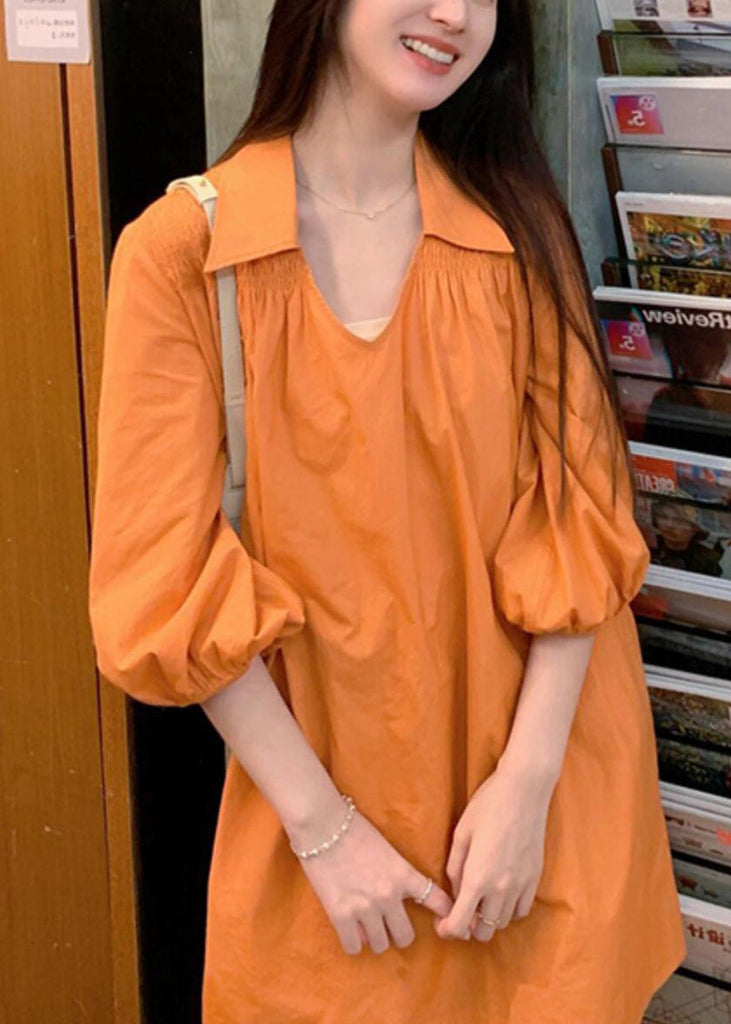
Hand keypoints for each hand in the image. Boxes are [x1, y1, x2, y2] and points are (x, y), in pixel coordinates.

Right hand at [293, 808, 453, 955]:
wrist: (322, 824)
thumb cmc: (353, 828)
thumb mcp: (387, 849)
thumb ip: (398, 874)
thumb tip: (402, 895)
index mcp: (403, 874)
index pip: (437, 901)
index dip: (445, 914)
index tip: (446, 920)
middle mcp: (388, 895)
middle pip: (405, 936)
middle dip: (399, 933)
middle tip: (390, 926)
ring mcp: (364, 907)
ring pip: (380, 945)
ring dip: (374, 937)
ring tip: (367, 926)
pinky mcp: (340, 914)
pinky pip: (354, 947)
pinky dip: (353, 942)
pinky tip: (350, 930)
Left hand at [435, 764, 552, 942]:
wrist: (523, 790)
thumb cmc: (487, 806)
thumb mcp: (461, 833)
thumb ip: (455, 868)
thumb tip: (454, 892)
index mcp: (477, 877)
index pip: (460, 924)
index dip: (447, 930)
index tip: (441, 923)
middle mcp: (501, 888)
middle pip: (484, 932)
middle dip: (469, 928)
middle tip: (461, 911)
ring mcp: (521, 885)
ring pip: (504, 923)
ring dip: (489, 919)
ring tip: (480, 900)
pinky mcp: (535, 878)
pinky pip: (522, 910)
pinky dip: (509, 910)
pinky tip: (501, 893)